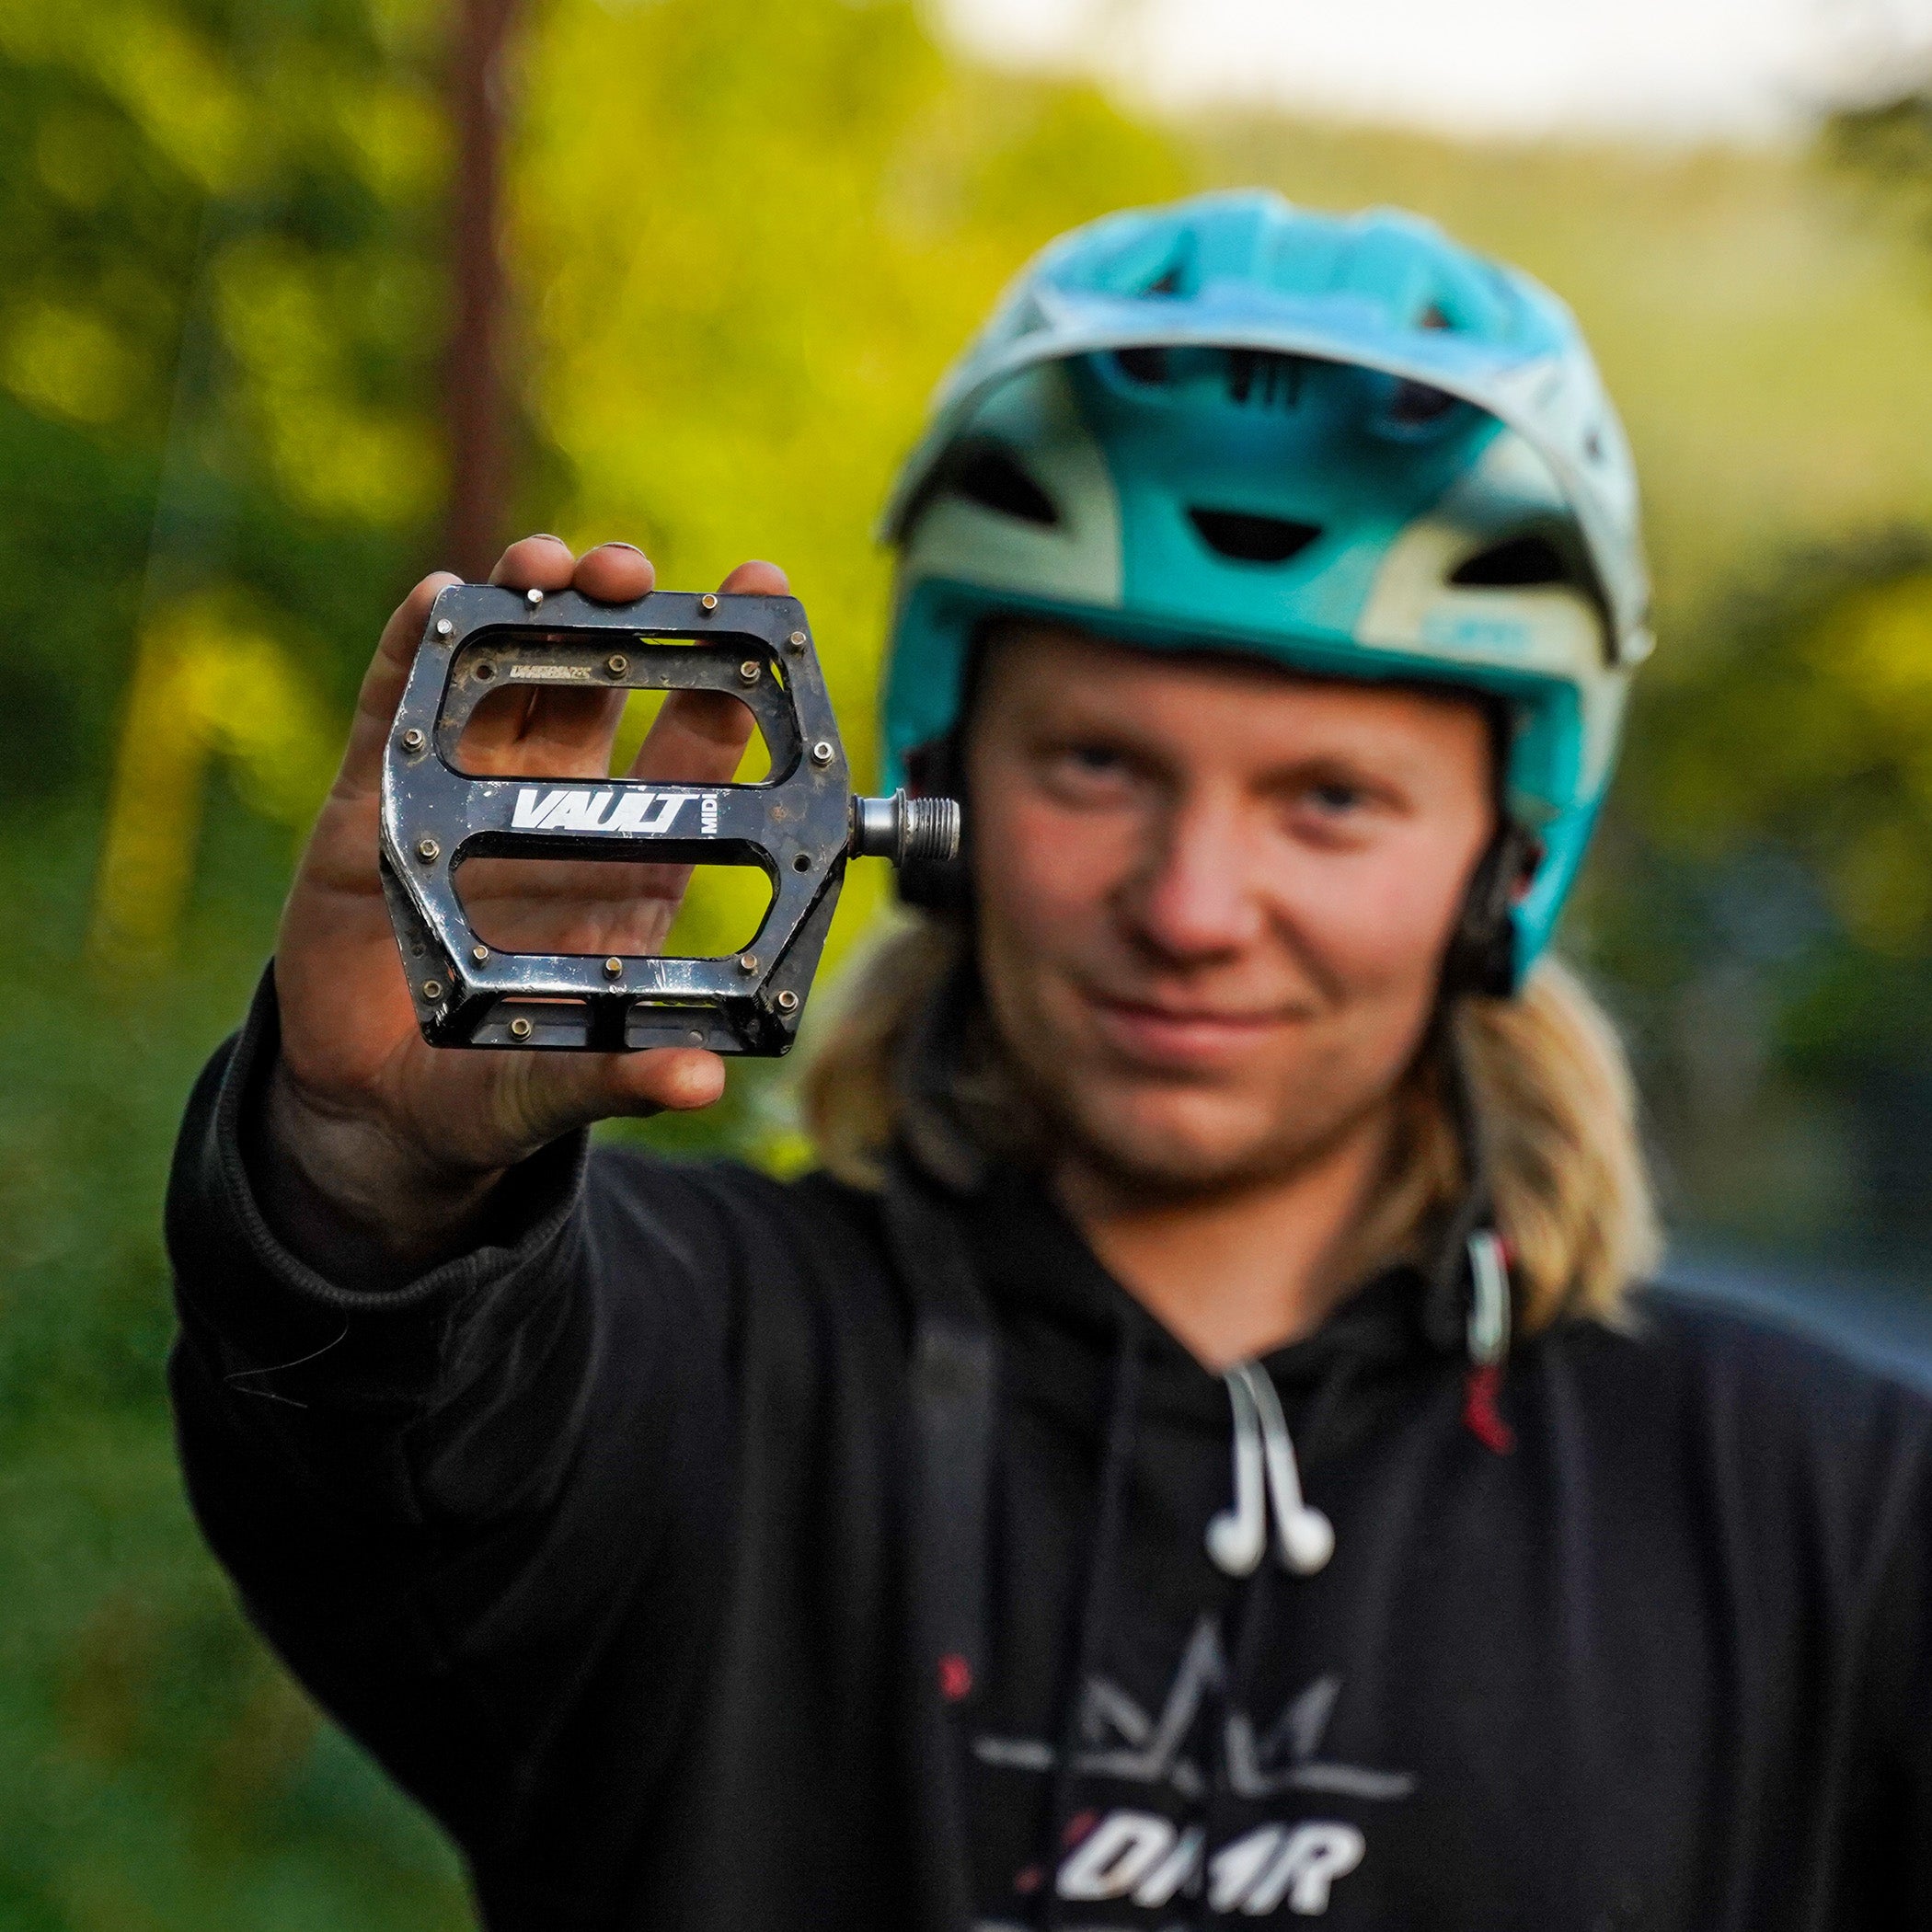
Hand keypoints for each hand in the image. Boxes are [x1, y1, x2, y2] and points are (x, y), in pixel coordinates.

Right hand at [262, 536, 785, 1270]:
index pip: (694, 750)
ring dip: (531, 608)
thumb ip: (620, 1081)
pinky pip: (397, 707)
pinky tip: (440, 597)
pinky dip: (416, 648)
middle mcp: (557, 810)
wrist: (373, 1108)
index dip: (727, 677)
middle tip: (633, 570)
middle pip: (602, 683)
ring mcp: (466, 793)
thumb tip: (700, 1084)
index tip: (760, 594)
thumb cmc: (491, 1089)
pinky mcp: (377, 800)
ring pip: (509, 674)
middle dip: (621, 614)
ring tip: (548, 565)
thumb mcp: (556, 1087)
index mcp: (629, 865)